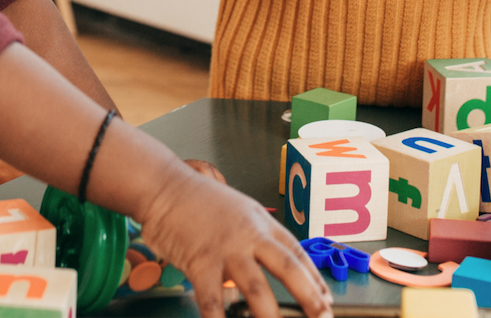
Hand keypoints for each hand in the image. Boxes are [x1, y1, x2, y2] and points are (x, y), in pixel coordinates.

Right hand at [138, 161, 331, 317]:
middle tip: (323, 317)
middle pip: (287, 267)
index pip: (295, 251)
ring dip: (269, 316)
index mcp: (259, 221)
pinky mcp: (200, 262)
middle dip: (309, 296)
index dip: (314, 277)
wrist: (164, 186)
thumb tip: (269, 266)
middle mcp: (248, 234)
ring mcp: (225, 248)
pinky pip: (213, 301)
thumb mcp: (236, 209)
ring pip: (256, 287)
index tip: (326, 299)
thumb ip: (253, 237)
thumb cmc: (197, 199)